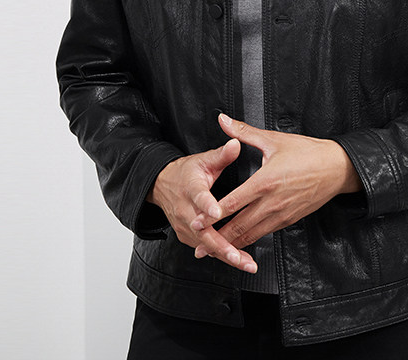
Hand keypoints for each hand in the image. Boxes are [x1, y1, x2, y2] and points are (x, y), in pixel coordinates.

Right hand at [147, 138, 257, 273]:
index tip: (217, 211)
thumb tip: (236, 144)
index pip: (199, 197)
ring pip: (205, 244)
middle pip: (203, 231)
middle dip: (222, 246)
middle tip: (240, 257)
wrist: (162, 185)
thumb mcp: (204, 159)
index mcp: (191, 188)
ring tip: (245, 263)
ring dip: (225, 255)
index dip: (207, 205)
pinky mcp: (187, 236)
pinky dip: (220, 254)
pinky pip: (204, 247)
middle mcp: (185, 211)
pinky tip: (237, 260)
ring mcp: (185, 226)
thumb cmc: (187, 172)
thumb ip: (222, 155)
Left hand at [191, 113, 362, 257]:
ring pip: (252, 234)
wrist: (337, 168)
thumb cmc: (307, 152)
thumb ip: (243, 132)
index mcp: (265, 181)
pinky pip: (266, 233)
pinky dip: (251, 240)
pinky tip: (241, 243)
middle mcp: (271, 202)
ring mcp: (281, 214)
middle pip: (239, 226)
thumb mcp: (273, 139)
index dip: (213, 214)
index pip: (233, 202)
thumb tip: (223, 120)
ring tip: (216, 252)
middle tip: (199, 248)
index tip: (197, 221)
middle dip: (217, 239)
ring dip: (233, 245)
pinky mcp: (289, 220)